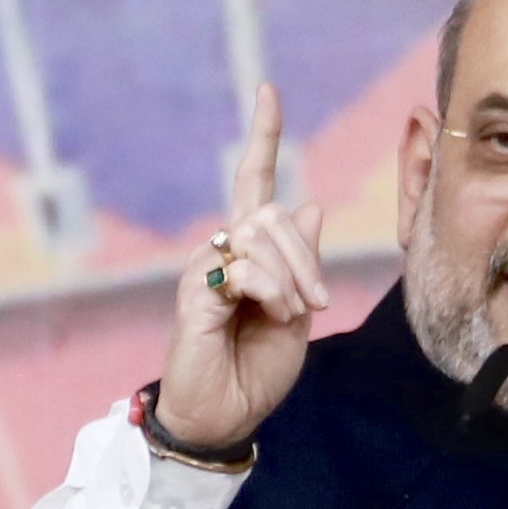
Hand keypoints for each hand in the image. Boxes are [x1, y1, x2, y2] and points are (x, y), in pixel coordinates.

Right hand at [158, 80, 329, 453]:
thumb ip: (302, 262)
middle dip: (306, 259)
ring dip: (291, 279)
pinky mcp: (194, 290)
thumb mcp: (298, 312)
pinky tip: (268, 315)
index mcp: (252, 251)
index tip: (269, 91)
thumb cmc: (258, 369)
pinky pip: (245, 268)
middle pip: (273, 213)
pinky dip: (270, 292)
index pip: (254, 181)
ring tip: (288, 316)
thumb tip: (308, 204)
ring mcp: (205, 266)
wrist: (225, 417)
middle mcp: (224, 249)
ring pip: (263, 237)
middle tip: (313, 305)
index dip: (263, 136)